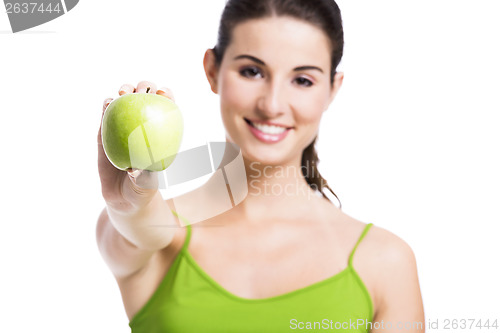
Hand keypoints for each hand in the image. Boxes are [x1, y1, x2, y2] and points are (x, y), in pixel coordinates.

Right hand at [97, 80, 174, 210]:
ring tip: (123, 93)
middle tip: (140, 93)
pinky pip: (106, 114)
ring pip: (125, 100)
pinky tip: (108, 103)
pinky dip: (107, 105)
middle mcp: (142, 125)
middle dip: (145, 86)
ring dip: (125, 90)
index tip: (164, 94)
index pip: (167, 108)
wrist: (122, 197)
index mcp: (160, 132)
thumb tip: (135, 169)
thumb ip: (143, 177)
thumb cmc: (141, 190)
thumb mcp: (146, 185)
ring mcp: (123, 126)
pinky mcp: (105, 130)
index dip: (167, 96)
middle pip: (146, 97)